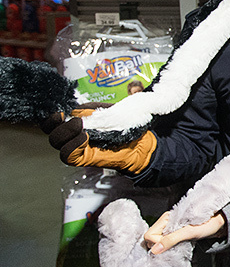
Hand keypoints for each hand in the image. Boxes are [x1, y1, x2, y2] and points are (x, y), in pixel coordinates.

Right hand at [41, 105, 156, 173]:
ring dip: (65, 132)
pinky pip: (68, 155)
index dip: (50, 115)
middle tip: (74, 119)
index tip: (59, 110)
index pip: (52, 119)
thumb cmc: (127, 125)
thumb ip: (90, 108)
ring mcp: (78, 147)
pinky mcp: (85, 158)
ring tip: (81, 127)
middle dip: (55, 123)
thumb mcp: (107, 110)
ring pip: (56, 143)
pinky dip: (73, 145)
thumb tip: (76, 108)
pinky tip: (85, 137)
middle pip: (50, 131)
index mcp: (76, 121)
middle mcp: (73, 135)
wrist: (142, 143)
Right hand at [144, 211, 226, 254]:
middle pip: (150, 239)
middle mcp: (166, 223)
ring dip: (164, 247)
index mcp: (166, 218)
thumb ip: (171, 240)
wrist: (218, 224)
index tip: (168, 245)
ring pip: (157, 242)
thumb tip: (155, 250)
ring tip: (175, 247)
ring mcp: (169, 228)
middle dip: (158, 246)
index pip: (149, 235)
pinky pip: (164, 243)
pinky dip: (168, 247)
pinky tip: (176, 248)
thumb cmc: (207, 225)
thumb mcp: (188, 233)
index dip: (156, 243)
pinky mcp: (174, 234)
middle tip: (172, 247)